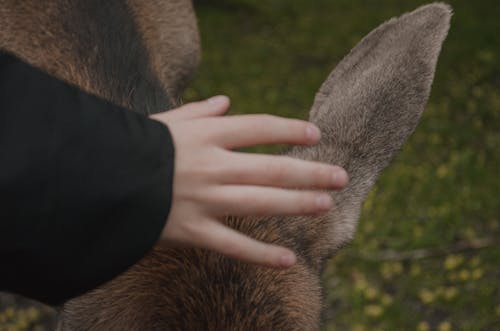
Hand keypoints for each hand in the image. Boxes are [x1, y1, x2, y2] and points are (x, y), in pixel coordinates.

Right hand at [150, 96, 347, 267]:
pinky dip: (262, 255)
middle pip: (273, 167)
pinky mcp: (192, 231)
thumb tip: (225, 101)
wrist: (98, 180)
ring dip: (298, 203)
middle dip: (311, 171)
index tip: (316, 134)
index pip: (259, 127)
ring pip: (262, 202)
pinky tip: (289, 261)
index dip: (291, 130)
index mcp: (206, 135)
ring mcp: (204, 200)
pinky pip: (233, 245)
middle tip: (341, 176)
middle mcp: (212, 165)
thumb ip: (198, 111)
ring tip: (327, 204)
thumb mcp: (165, 121)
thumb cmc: (133, 146)